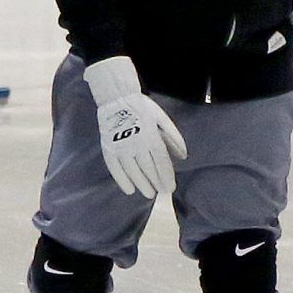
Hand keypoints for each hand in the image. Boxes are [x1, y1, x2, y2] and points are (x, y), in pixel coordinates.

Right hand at [83, 55, 185, 199]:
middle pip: (148, 168)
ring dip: (141, 184)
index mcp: (151, 135)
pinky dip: (122, 180)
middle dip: (156, 182)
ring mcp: (121, 147)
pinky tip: (129, 190)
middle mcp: (136, 143)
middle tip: (162, 192)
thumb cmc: (142, 108)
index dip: (166, 175)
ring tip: (149, 193)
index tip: (171, 187)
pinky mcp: (109, 148)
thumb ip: (173, 137)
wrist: (116, 98)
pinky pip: (115, 168)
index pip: (161, 160)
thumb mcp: (162, 118)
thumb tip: (183, 156)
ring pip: (133, 170)